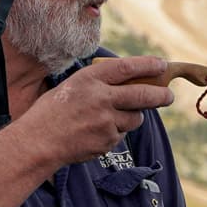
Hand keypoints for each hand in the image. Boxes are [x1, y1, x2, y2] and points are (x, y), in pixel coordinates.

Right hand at [16, 56, 173, 165]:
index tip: (161, 65)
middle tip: (169, 96)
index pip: (126, 67)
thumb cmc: (52, 112)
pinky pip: (121, 134)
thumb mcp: (73, 86)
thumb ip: (100, 84)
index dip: (147, 65)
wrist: (38, 142)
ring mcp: (106, 121)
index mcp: (89, 79)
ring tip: (112, 117)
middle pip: (143, 95)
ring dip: (133, 117)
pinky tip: (96, 132)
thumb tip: (132, 82)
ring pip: (136, 118)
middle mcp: (100, 98)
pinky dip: (115, 132)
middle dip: (161, 95)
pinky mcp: (107, 140)